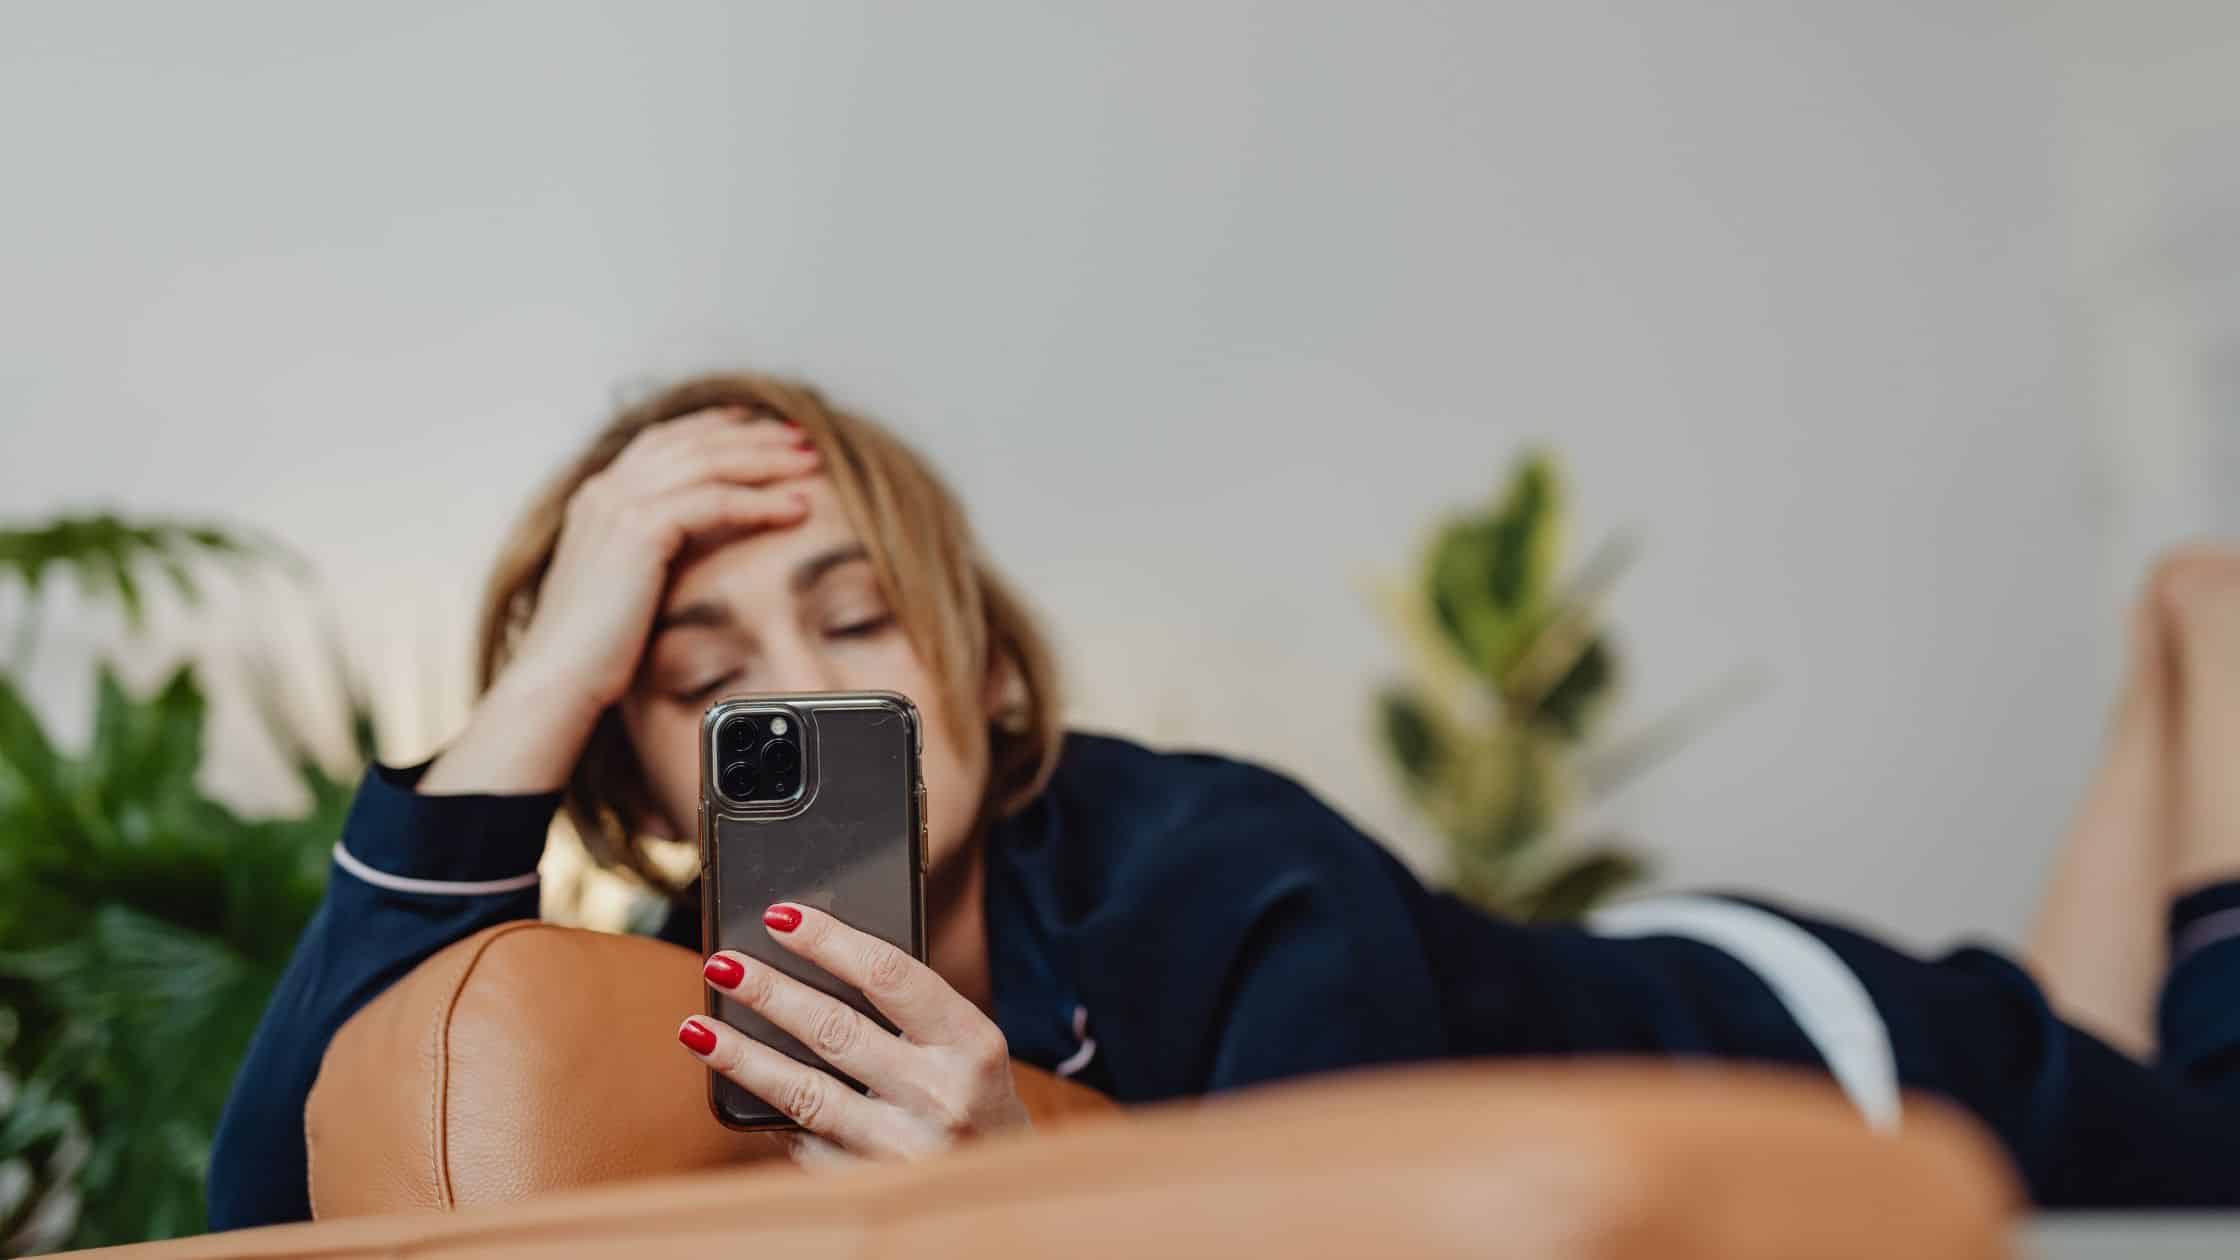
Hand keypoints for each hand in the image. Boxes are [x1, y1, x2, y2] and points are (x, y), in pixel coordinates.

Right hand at [421, 407, 817, 794]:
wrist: (558, 681)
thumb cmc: (594, 652)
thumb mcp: (625, 588)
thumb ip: (652, 555)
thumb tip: (696, 551)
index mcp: (599, 498)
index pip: (665, 440)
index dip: (716, 428)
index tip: (761, 426)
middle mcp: (606, 490)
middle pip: (694, 441)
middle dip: (753, 436)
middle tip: (803, 439)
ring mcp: (618, 505)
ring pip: (709, 462)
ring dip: (765, 460)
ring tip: (812, 463)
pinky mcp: (639, 531)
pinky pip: (715, 501)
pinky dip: (761, 501)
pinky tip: (797, 509)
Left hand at [680, 903, 1029, 1166]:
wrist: (1002, 1179)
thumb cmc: (972, 1092)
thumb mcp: (965, 1043)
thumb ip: (909, 1008)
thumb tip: (811, 961)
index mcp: (972, 1045)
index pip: (890, 975)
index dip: (829, 940)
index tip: (779, 915)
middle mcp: (942, 1097)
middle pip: (836, 1030)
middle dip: (770, 992)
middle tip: (722, 963)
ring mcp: (903, 1149)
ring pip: (806, 1093)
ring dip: (743, 1057)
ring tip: (698, 1028)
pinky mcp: (870, 1185)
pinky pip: (807, 1143)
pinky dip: (771, 1113)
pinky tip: (740, 1088)